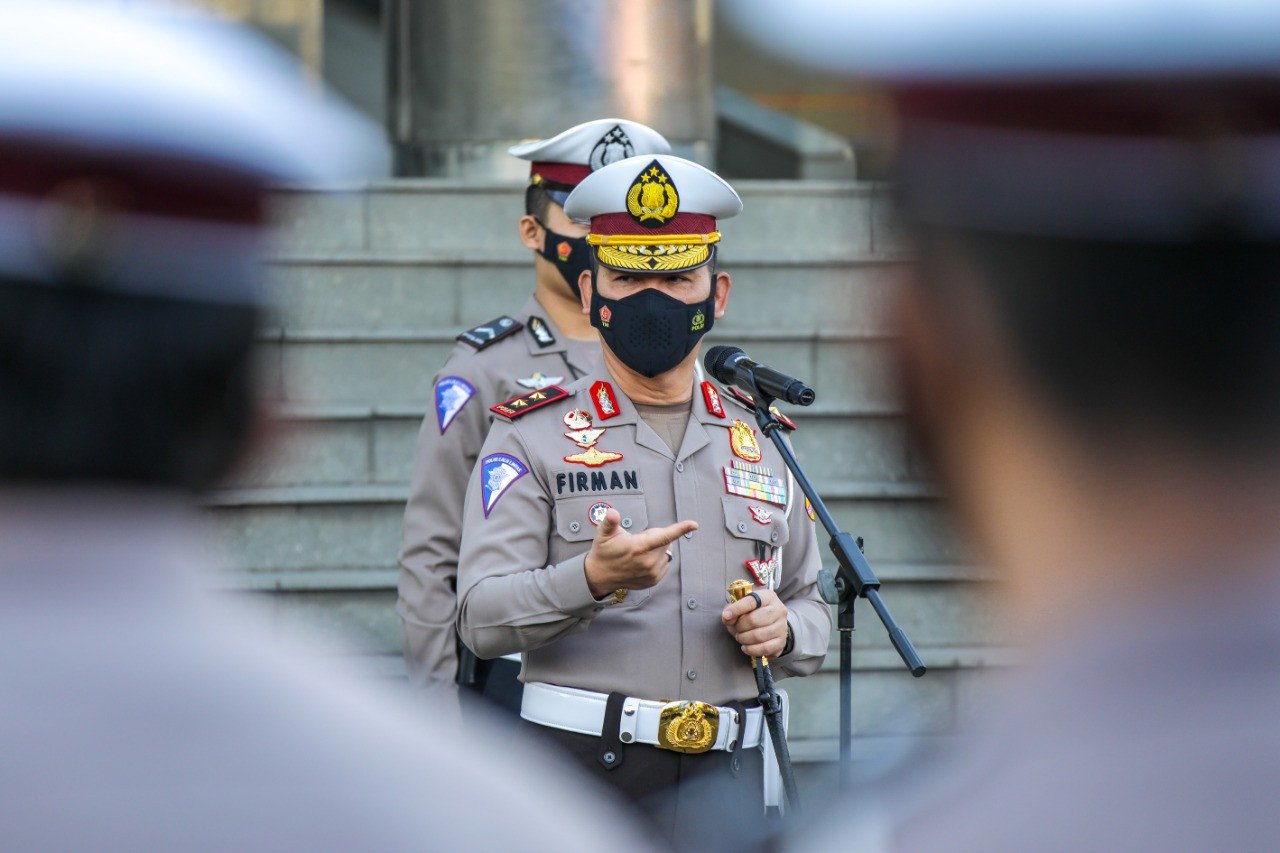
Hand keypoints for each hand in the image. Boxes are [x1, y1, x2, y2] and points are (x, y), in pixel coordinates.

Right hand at [583, 508, 697, 599]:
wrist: (600, 576)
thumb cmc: (604, 552)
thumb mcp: (604, 533)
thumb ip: (610, 522)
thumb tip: (612, 513)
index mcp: (639, 547)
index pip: (664, 536)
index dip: (680, 529)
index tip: (694, 524)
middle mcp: (648, 562)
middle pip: (664, 541)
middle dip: (653, 537)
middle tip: (636, 542)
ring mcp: (652, 573)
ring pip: (664, 552)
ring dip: (655, 549)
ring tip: (637, 553)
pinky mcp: (654, 580)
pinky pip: (664, 563)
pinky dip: (656, 559)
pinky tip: (642, 561)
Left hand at [721, 589, 788, 657]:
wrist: (773, 623)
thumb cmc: (755, 612)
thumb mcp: (744, 605)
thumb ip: (733, 609)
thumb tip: (727, 617)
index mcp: (768, 597)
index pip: (751, 601)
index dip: (736, 609)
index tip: (726, 616)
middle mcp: (778, 610)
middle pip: (754, 620)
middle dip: (739, 627)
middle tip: (735, 629)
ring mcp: (782, 627)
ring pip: (759, 636)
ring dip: (744, 639)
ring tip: (740, 637)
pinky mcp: (782, 641)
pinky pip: (764, 648)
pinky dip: (751, 650)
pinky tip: (745, 647)